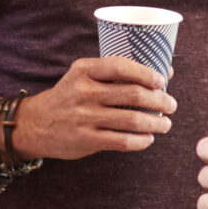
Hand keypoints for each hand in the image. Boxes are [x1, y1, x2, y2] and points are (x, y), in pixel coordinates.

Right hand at [9, 58, 174, 159]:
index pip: (120, 67)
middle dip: (160, 101)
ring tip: (165, 124)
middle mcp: (83, 92)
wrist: (36, 124)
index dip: (146, 73)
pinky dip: (141, 141)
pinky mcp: (87, 140)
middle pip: (133, 95)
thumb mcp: (84, 76)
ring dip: (156, 123)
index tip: (162, 82)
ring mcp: (85, 117)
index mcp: (84, 70)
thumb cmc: (70, 96)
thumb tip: (165, 72)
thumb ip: (118, 72)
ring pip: (132, 120)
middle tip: (171, 105)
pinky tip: (148, 138)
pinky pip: (123, 141)